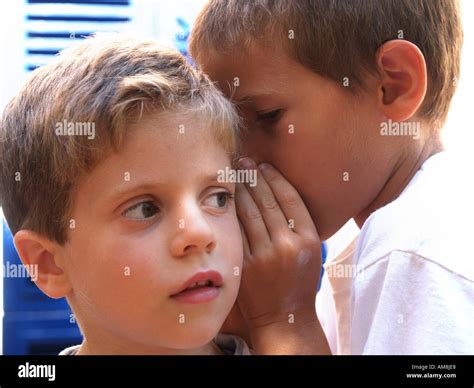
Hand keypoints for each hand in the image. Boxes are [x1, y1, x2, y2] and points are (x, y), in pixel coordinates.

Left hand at [236, 158, 322, 330]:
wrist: (284, 317)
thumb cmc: (298, 282)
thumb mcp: (311, 252)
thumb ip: (299, 226)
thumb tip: (280, 193)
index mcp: (308, 239)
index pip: (290, 199)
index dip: (275, 178)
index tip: (265, 165)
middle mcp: (288, 245)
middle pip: (268, 201)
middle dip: (255, 177)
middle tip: (246, 162)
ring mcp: (265, 256)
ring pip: (250, 213)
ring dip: (242, 190)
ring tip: (237, 175)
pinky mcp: (246, 265)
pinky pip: (238, 231)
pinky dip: (233, 212)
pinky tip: (230, 199)